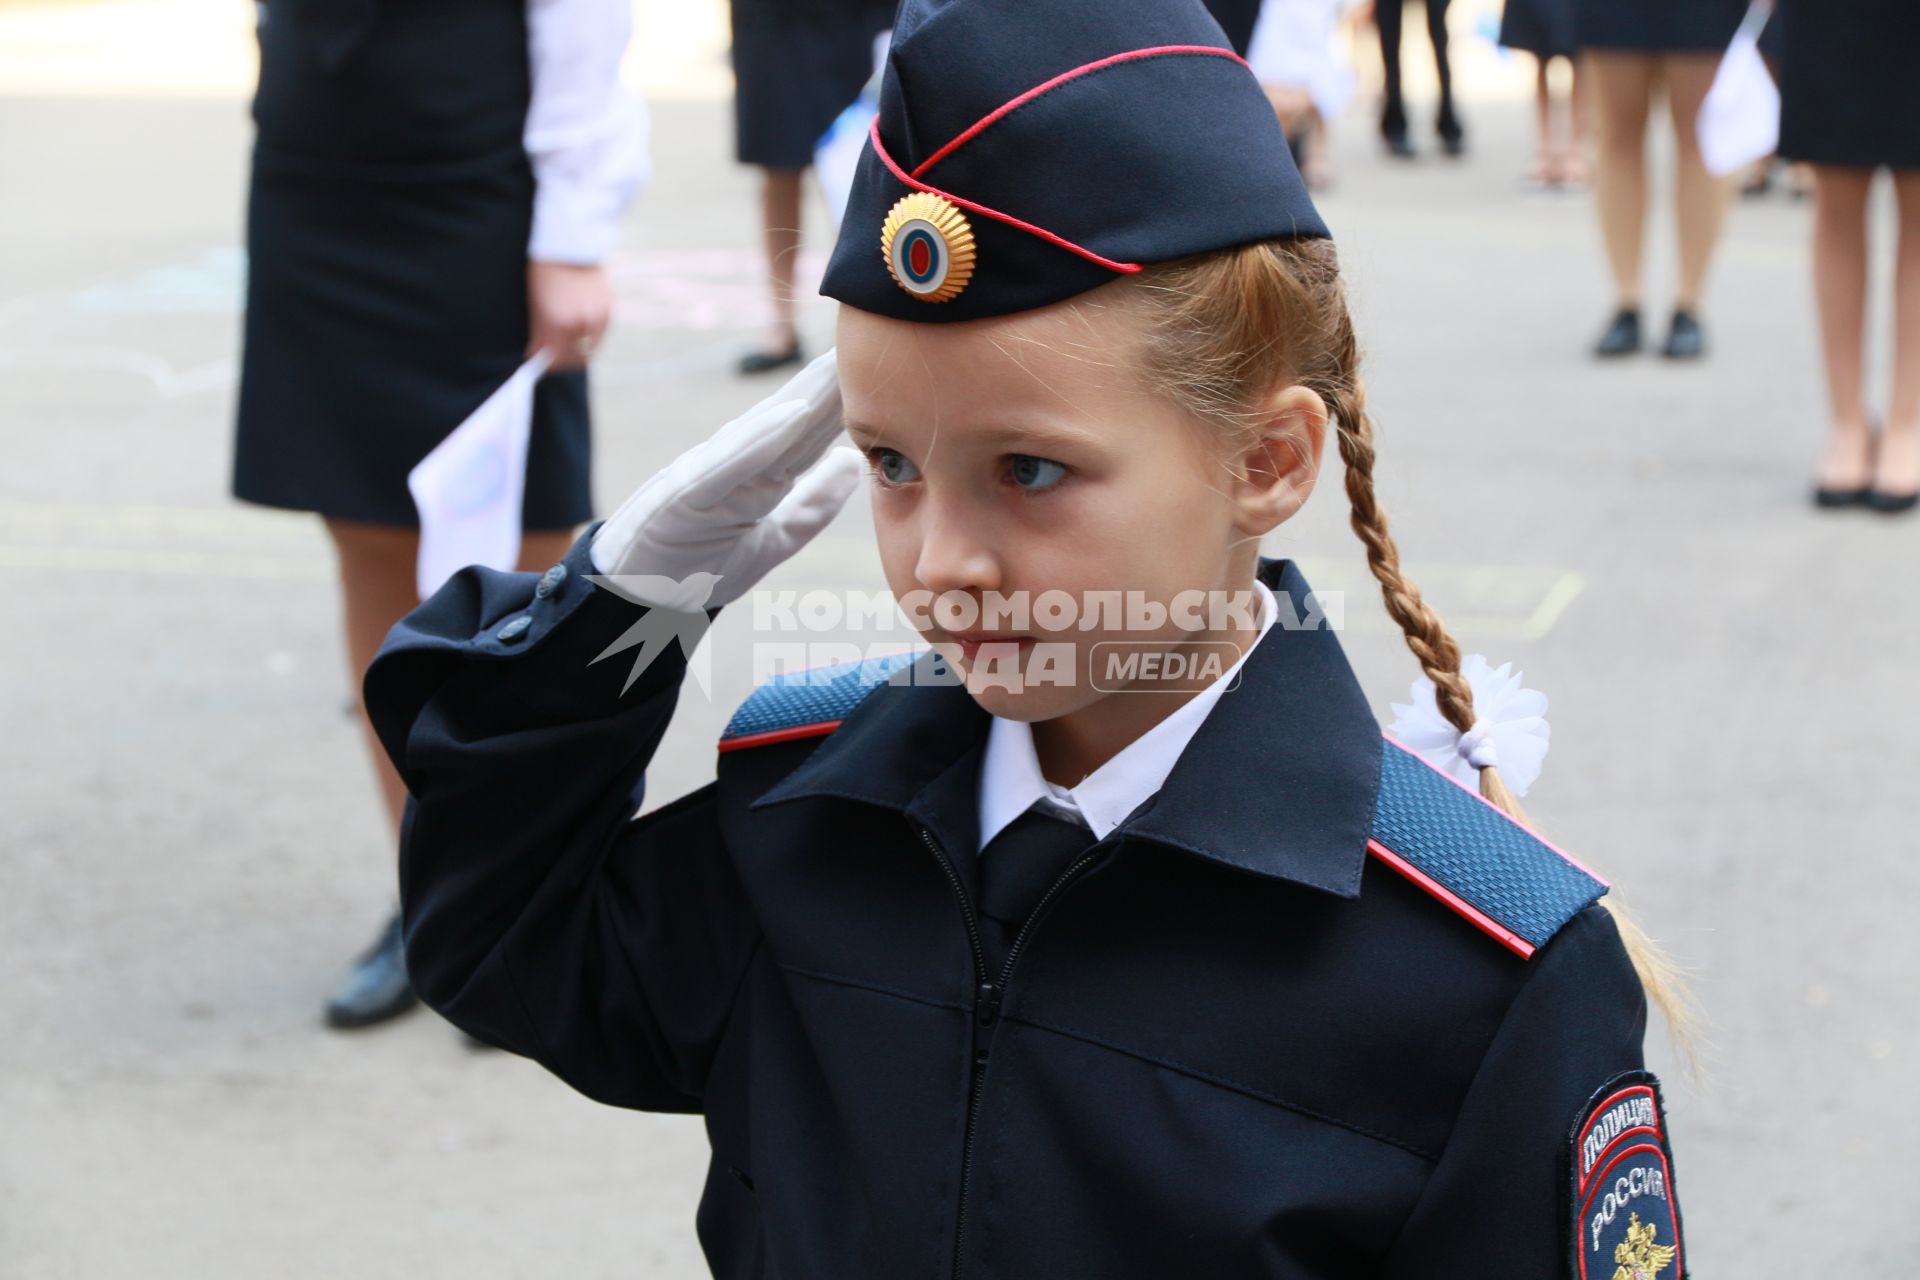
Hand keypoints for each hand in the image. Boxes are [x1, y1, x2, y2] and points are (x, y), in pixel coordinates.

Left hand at [528, 260, 612, 370]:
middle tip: (552, 358)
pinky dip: (589, 337)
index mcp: (558, 322)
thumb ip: (539, 333)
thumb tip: (538, 355)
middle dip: (562, 362)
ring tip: (566, 342)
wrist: (571, 244)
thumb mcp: (535, 303)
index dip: (546, 365)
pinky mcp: (610, 312)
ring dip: (577, 350)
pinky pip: (599, 335)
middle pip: (573, 359)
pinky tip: (579, 327)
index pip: (554, 359)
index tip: (541, 364)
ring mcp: (598, 318)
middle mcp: (581, 323)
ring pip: (589, 350)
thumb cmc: (545, 271)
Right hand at [589, 349, 863, 610]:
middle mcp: (734, 466)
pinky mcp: (682, 494)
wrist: (632, 605)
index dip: (846, 402)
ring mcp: (707, 475)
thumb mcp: (768, 542)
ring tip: (838, 363)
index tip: (885, 369)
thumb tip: (849, 464)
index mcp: (757, 477)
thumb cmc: (693, 571)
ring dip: (803, 396)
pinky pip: (727, 465)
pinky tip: (794, 414)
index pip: (810, 435)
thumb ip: (808, 508)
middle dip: (830, 383)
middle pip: (792, 421)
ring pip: (765, 430)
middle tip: (873, 339)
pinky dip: (760, 439)